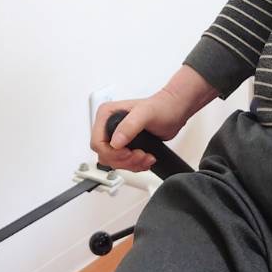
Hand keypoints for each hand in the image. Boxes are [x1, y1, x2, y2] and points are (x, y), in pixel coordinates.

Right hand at [89, 67, 214, 172]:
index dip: (111, 153)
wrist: (174, 111)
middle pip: (104, 155)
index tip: (128, 153)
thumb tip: (115, 142)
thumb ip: (129, 126)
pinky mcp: (126, 145)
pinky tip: (146, 158)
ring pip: (114, 161)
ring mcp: (117, 136)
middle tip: (139, 155)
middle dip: (123, 160)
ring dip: (131, 164)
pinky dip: (135, 165)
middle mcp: (109, 126)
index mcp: (106, 115)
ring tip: (145, 157)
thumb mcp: (145, 113)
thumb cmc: (162, 107)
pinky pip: (123, 163)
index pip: (97, 143)